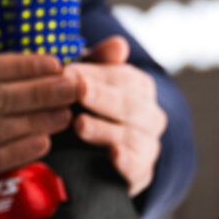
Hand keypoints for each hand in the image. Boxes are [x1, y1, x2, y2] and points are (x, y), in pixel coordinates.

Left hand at [67, 36, 166, 197]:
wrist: (87, 159)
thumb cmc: (84, 108)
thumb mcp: (84, 81)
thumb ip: (97, 62)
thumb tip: (119, 44)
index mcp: (139, 88)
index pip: (124, 77)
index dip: (97, 74)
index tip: (69, 71)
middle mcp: (150, 116)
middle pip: (130, 105)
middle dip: (102, 97)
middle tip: (77, 91)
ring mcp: (148, 146)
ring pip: (133, 136)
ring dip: (105, 129)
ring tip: (79, 124)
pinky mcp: (141, 174)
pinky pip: (140, 168)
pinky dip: (128, 162)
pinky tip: (112, 155)